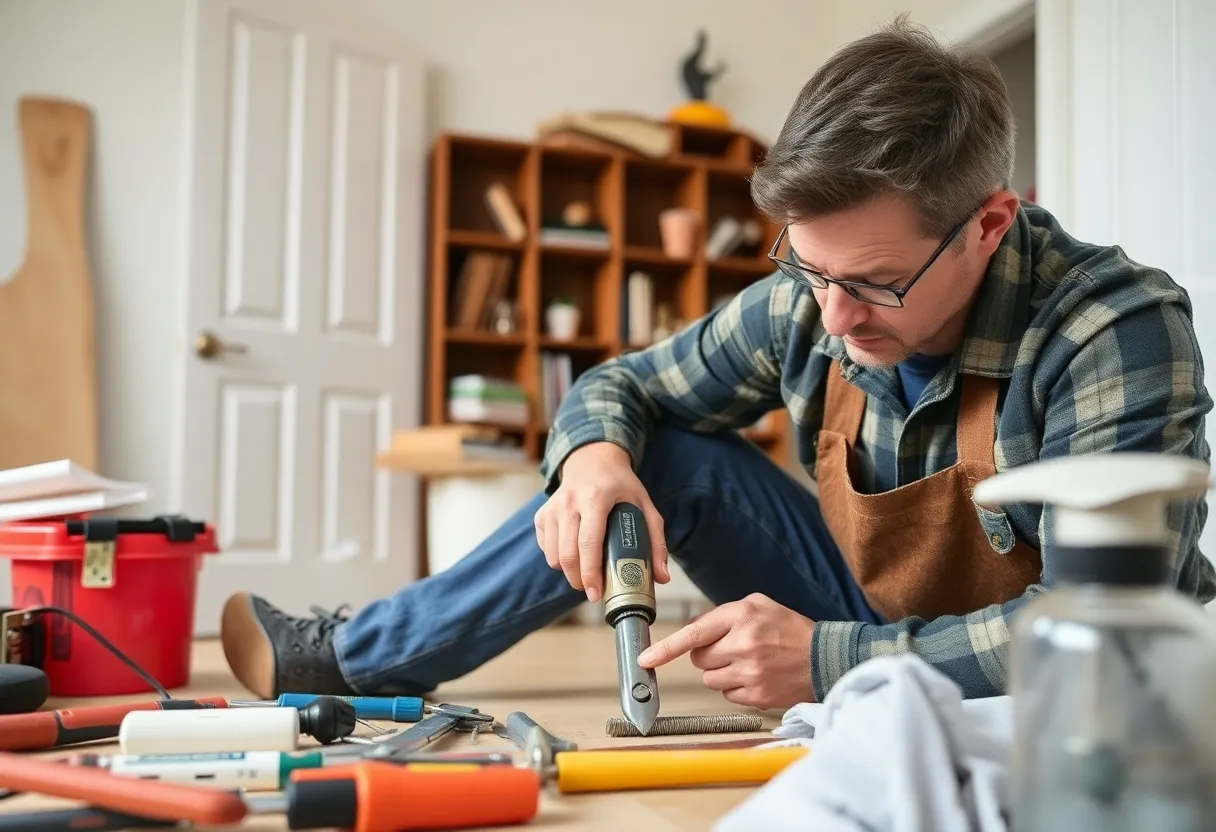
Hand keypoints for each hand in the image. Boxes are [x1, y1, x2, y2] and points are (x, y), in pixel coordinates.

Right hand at [534, 441, 669, 602]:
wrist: (592, 459)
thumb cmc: (621, 485)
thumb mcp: (645, 505)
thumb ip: (655, 541)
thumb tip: (661, 578)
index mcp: (596, 497)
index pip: (589, 542)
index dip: (590, 573)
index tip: (596, 594)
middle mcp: (570, 501)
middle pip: (567, 554)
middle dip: (579, 580)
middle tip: (593, 591)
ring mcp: (552, 507)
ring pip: (553, 556)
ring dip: (568, 572)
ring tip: (585, 573)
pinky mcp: (541, 514)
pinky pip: (546, 549)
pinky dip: (558, 559)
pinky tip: (574, 554)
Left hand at [637, 593, 815, 709]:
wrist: (823, 658)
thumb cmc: (789, 628)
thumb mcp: (757, 605)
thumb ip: (722, 614)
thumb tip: (693, 632)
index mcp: (741, 617)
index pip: (694, 633)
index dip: (666, 648)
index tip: (645, 658)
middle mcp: (743, 646)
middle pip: (698, 659)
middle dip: (707, 654)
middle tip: (730, 647)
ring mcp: (750, 674)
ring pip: (710, 679)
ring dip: (721, 671)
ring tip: (747, 661)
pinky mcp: (756, 696)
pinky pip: (726, 694)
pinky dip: (735, 686)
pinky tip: (755, 676)